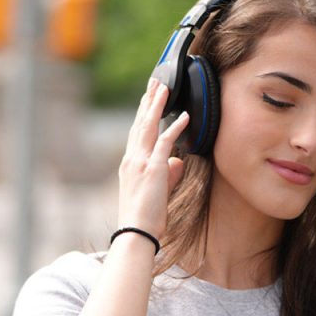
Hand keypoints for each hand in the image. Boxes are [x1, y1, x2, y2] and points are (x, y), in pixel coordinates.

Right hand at [117, 78, 189, 239]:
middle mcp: (132, 159)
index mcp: (130, 164)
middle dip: (148, 101)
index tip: (148, 98)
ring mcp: (141, 163)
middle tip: (155, 82)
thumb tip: (178, 162)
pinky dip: (175, 128)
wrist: (136, 233)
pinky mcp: (153, 170)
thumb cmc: (145, 217)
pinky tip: (185, 116)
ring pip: (149, 127)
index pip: (137, 132)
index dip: (143, 114)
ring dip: (157, 105)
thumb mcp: (157, 192)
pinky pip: (166, 143)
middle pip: (140, 123)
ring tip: (165, 88)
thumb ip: (168, 174)